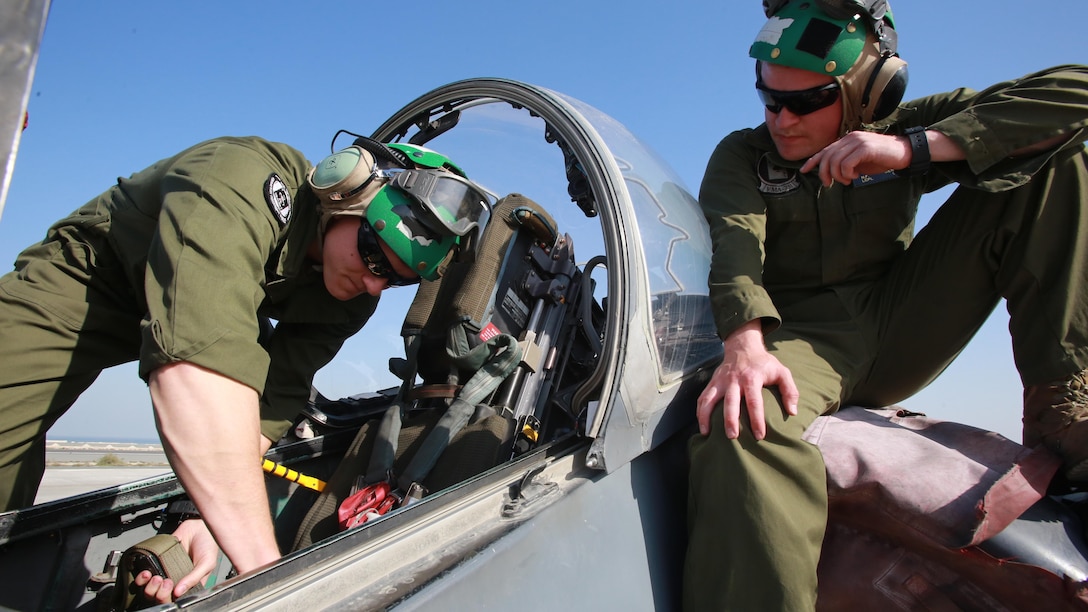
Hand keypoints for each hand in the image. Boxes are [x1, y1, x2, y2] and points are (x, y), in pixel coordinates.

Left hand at [134, 519, 217, 603]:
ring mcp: (165, 572)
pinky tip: (146, 572)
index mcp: (188, 585)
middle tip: (164, 580)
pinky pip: (144, 576)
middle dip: (158, 593)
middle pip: (159, 597)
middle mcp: (175, 581)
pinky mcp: (157, 563)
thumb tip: (178, 592)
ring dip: (148, 586)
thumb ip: (194, 578)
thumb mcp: (206, 563)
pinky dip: (142, 577)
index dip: (168, 598)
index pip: (174, 599)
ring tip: (154, 576)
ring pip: (149, 589)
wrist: (199, 526)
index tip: (171, 588)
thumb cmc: (208, 545)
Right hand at [696, 321, 798, 439]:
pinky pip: (703, 397)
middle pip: (730, 401)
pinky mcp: (712, 382)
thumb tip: (792, 412)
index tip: (760, 435)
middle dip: (730, 420)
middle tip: (732, 437)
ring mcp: (721, 381)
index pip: (754, 401)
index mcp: (752, 378)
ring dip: (707, 416)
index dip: (757, 419)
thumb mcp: (782, 372)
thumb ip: (790, 391)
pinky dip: (699, 411)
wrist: (743, 346)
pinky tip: (702, 425)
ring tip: (707, 433)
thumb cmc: (764, 363)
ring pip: (710, 399)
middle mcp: (735, 380)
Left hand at [801, 131, 911, 186]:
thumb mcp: (860, 161)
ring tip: (848, 180)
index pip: (825, 150)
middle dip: (824, 173)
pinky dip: (847, 173)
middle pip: (827, 157)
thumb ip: (845, 163)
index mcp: (847, 140)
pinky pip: (846, 163)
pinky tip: (856, 176)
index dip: (813, 161)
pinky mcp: (866, 148)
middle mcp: (850, 138)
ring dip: (838, 176)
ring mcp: (858, 142)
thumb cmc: (882, 158)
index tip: (803, 170)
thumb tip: (830, 174)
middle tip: (830, 184)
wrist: (904, 152)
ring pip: (835, 161)